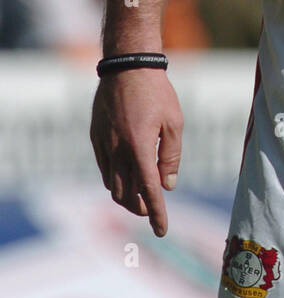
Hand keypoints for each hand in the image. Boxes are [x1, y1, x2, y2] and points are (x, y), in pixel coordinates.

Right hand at [90, 69, 182, 236]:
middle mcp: (118, 151)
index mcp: (140, 148)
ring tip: (140, 195)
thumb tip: (167, 185)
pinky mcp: (96, 138)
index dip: (156, 213)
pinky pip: (103, 168)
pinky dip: (114, 180)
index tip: (162, 230)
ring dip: (126, 196)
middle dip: (140, 208)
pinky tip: (125, 176)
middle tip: (152, 209)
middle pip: (125, 195)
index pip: (148, 191)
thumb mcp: (174, 122)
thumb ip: (171, 156)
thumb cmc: (157, 92)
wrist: (127, 66)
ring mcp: (104, 145)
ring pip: (111, 185)